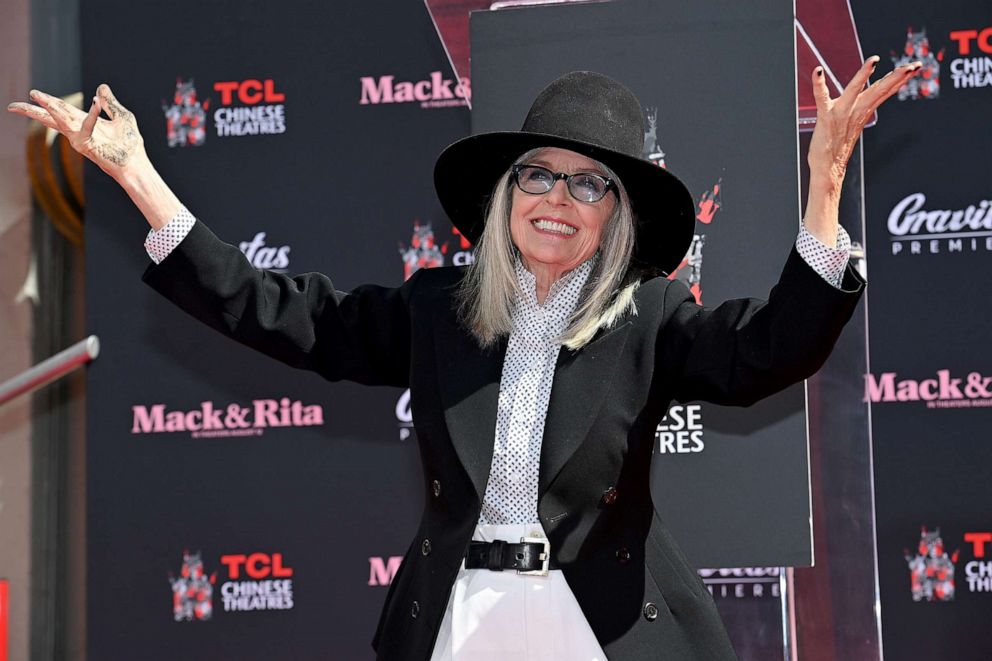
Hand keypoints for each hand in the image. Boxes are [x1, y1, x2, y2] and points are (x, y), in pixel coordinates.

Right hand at [7, 84, 146, 180]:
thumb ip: (110, 102)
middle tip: (12, 106)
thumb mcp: (121, 116)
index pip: (60, 110)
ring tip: (36, 95)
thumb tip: (102, 86)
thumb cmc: (130, 144)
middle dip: (33, 110)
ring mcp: (80, 139)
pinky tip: (95, 101)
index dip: (46, 102)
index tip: (32, 94)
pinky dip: (91, 114)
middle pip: (51, 117)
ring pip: (60, 119)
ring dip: (50, 106)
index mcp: (84, 122)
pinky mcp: (87, 146)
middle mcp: (78, 130)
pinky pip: (86, 126)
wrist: (136, 163)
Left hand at [808, 56, 921, 182]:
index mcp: (863, 111)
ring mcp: (840, 114)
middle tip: (913, 65)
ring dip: (863, 75)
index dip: (899, 79)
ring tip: (873, 60)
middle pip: (878, 90)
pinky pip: (821, 98)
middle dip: (896, 77)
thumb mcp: (855, 123)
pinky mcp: (825, 117)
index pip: (885, 91)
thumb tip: (871, 97)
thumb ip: (863, 108)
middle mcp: (855, 111)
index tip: (914, 67)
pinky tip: (817, 71)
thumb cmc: (837, 147)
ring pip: (854, 91)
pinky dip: (819, 84)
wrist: (827, 169)